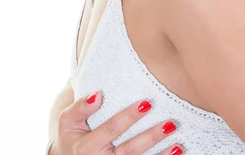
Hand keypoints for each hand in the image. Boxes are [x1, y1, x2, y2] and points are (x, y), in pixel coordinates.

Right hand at [50, 90, 182, 153]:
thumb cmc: (71, 137)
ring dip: (160, 154)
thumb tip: (98, 95)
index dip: (129, 117)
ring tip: (178, 142)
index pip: (111, 129)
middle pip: (129, 150)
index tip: (146, 103)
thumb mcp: (67, 122)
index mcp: (86, 147)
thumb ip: (80, 108)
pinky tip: (176, 153)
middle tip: (170, 123)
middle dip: (151, 137)